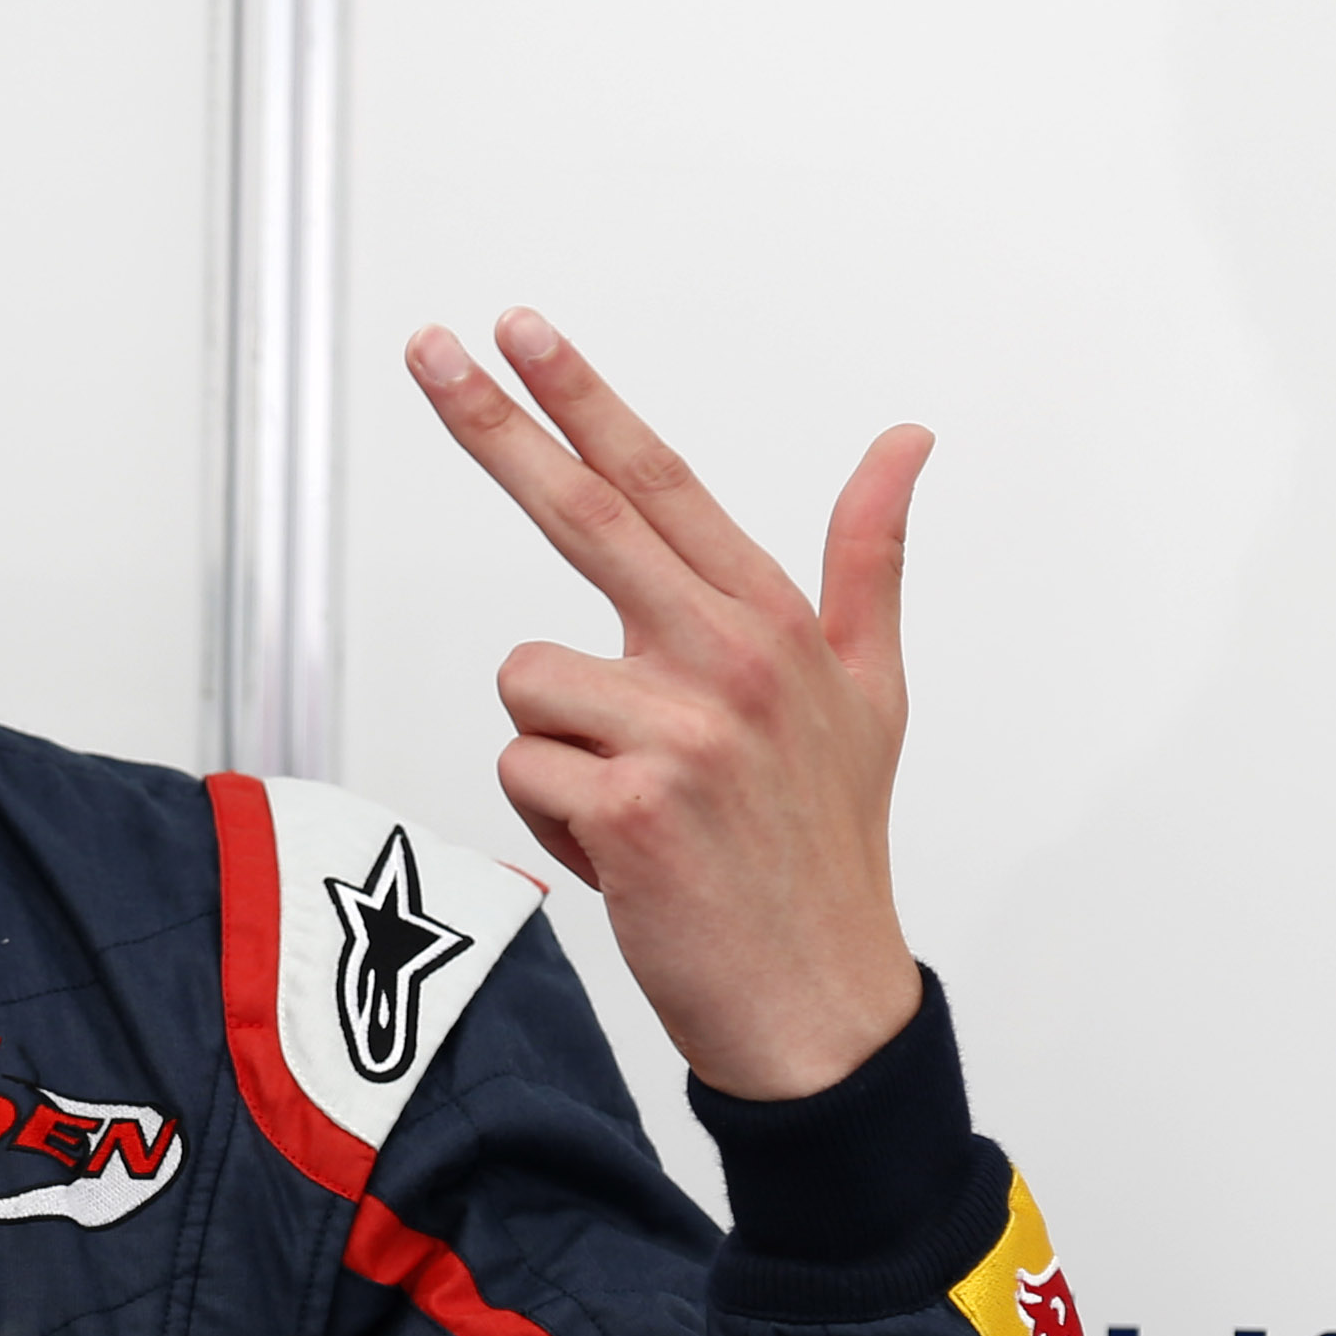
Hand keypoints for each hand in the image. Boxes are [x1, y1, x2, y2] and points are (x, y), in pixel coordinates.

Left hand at [409, 306, 924, 1100]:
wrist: (824, 1005)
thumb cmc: (829, 848)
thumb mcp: (871, 690)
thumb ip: (868, 557)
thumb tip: (906, 439)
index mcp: (772, 621)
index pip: (662, 482)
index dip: (585, 400)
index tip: (521, 330)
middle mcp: (729, 658)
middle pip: (583, 516)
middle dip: (497, 425)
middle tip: (429, 347)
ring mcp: (682, 730)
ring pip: (530, 682)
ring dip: (557, 752)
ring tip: (634, 808)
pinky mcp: (632, 806)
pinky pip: (523, 770)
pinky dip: (552, 821)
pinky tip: (623, 857)